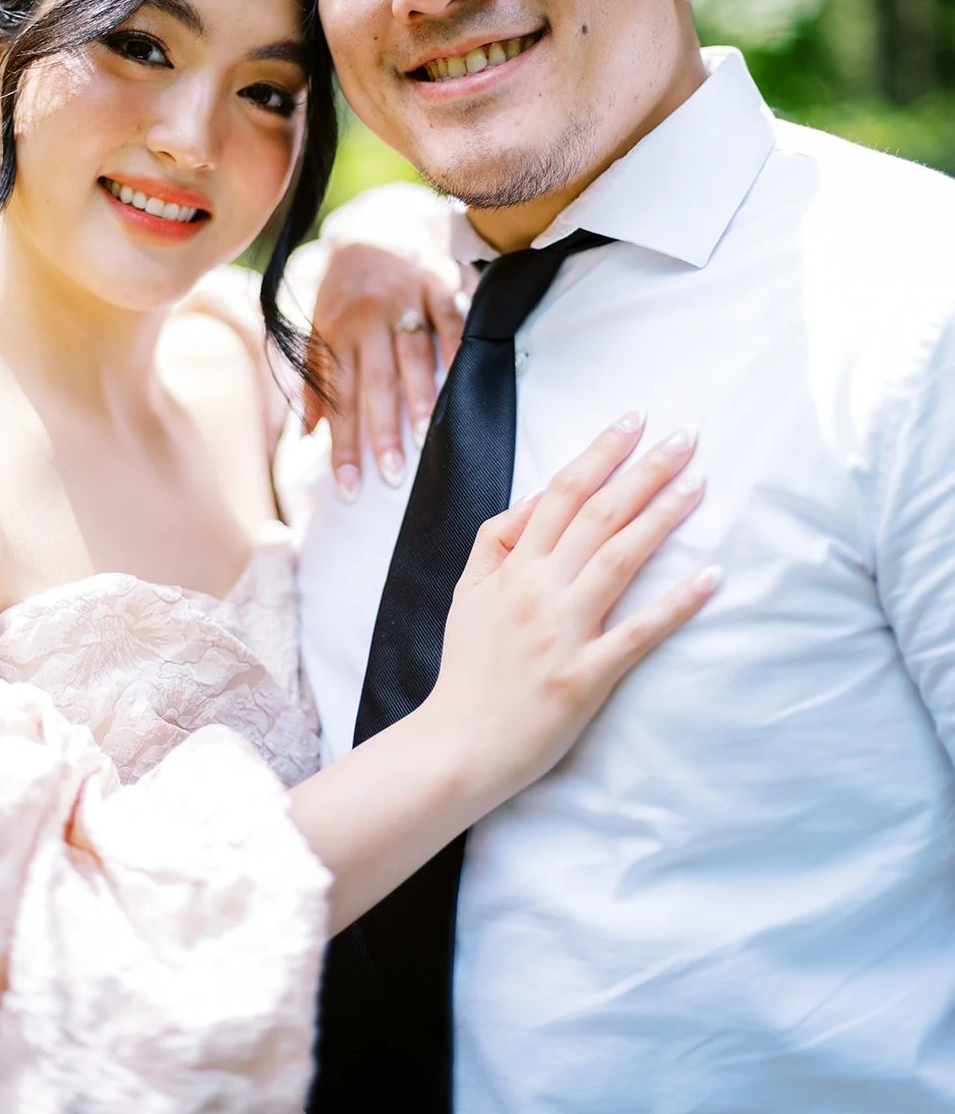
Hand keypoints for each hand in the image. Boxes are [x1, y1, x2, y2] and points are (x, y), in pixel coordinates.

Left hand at [303, 243, 464, 495]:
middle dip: (382, 431)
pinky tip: (461, 381)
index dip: (341, 445)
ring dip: (419, 399)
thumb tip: (306, 437)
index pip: (336, 399)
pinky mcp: (437, 285)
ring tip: (426, 439)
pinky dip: (455, 350)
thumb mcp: (316, 329)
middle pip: (374, 382)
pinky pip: (449, 322)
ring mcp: (404, 300)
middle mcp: (367, 317)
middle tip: (392, 475)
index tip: (348, 486)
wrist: (373, 227)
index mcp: (334, 332)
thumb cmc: (342, 292)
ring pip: (412, 355)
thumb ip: (313, 382)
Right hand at [424, 414, 715, 812]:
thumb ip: (497, 540)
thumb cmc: (467, 669)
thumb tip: (537, 498)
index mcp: (513, 567)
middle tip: (686, 436)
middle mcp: (539, 589)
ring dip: (662, 516)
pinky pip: (638, 633)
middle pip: (599, 514)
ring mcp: (564, 632)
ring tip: (699, 483)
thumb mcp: (465, 592)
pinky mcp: (586, 676)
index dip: (600, 452)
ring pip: (620, 558)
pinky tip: (709, 577)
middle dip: (644, 469)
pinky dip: (675, 603)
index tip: (633, 420)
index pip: (562, 492)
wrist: (456, 745)